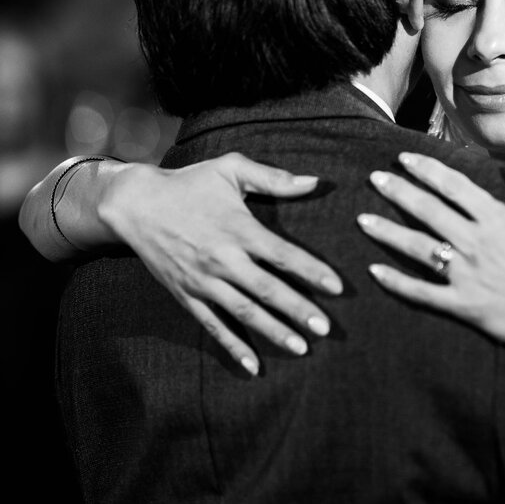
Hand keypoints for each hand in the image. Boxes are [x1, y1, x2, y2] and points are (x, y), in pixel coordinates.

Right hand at [98, 152, 341, 374]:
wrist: (134, 203)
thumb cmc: (189, 183)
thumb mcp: (230, 169)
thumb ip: (274, 178)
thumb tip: (314, 182)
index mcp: (239, 229)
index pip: (283, 255)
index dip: (312, 272)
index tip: (338, 288)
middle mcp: (223, 259)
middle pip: (267, 290)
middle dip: (298, 310)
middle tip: (326, 329)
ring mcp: (204, 281)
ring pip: (244, 312)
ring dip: (273, 332)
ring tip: (302, 348)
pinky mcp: (187, 295)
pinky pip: (213, 325)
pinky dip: (233, 346)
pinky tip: (253, 365)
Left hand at [357, 153, 504, 359]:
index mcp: (501, 219)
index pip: (454, 186)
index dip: (427, 170)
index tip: (405, 158)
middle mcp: (478, 243)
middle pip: (428, 211)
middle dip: (398, 191)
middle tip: (374, 178)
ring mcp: (468, 276)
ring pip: (417, 248)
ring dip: (388, 232)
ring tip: (362, 220)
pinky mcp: (465, 307)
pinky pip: (422, 293)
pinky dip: (397, 283)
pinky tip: (375, 272)